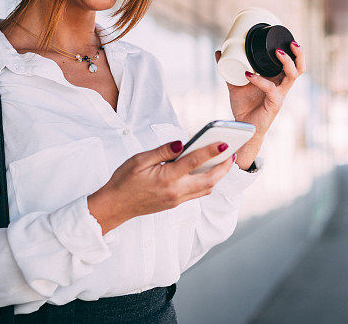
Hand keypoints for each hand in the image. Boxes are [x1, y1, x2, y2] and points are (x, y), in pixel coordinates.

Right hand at [88, 140, 234, 233]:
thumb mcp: (139, 160)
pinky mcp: (175, 204)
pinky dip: (207, 182)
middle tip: (232, 152)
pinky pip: (198, 194)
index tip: (224, 142)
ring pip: (206, 189)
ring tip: (224, 160)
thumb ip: (163, 151)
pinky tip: (208, 171)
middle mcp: (175, 191)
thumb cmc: (124, 180)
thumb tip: (182, 143)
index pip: (194, 162)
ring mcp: (177, 200)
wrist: (115, 206)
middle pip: (209, 180)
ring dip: (218, 176)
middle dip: (224, 167)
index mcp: (167, 178)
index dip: (211, 151)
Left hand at [215, 40, 305, 168]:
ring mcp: (280, 95)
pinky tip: (248, 74)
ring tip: (277, 52)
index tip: (286, 37)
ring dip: (287, 62)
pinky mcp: (275, 104)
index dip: (294, 51)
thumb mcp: (234, 83)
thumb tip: (219, 52)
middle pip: (300, 68)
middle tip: (291, 42)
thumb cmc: (243, 107)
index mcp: (276, 79)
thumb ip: (228, 68)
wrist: (242, 127)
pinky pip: (271, 89)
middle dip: (298, 54)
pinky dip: (260, 80)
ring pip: (293, 76)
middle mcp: (281, 86)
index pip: (292, 63)